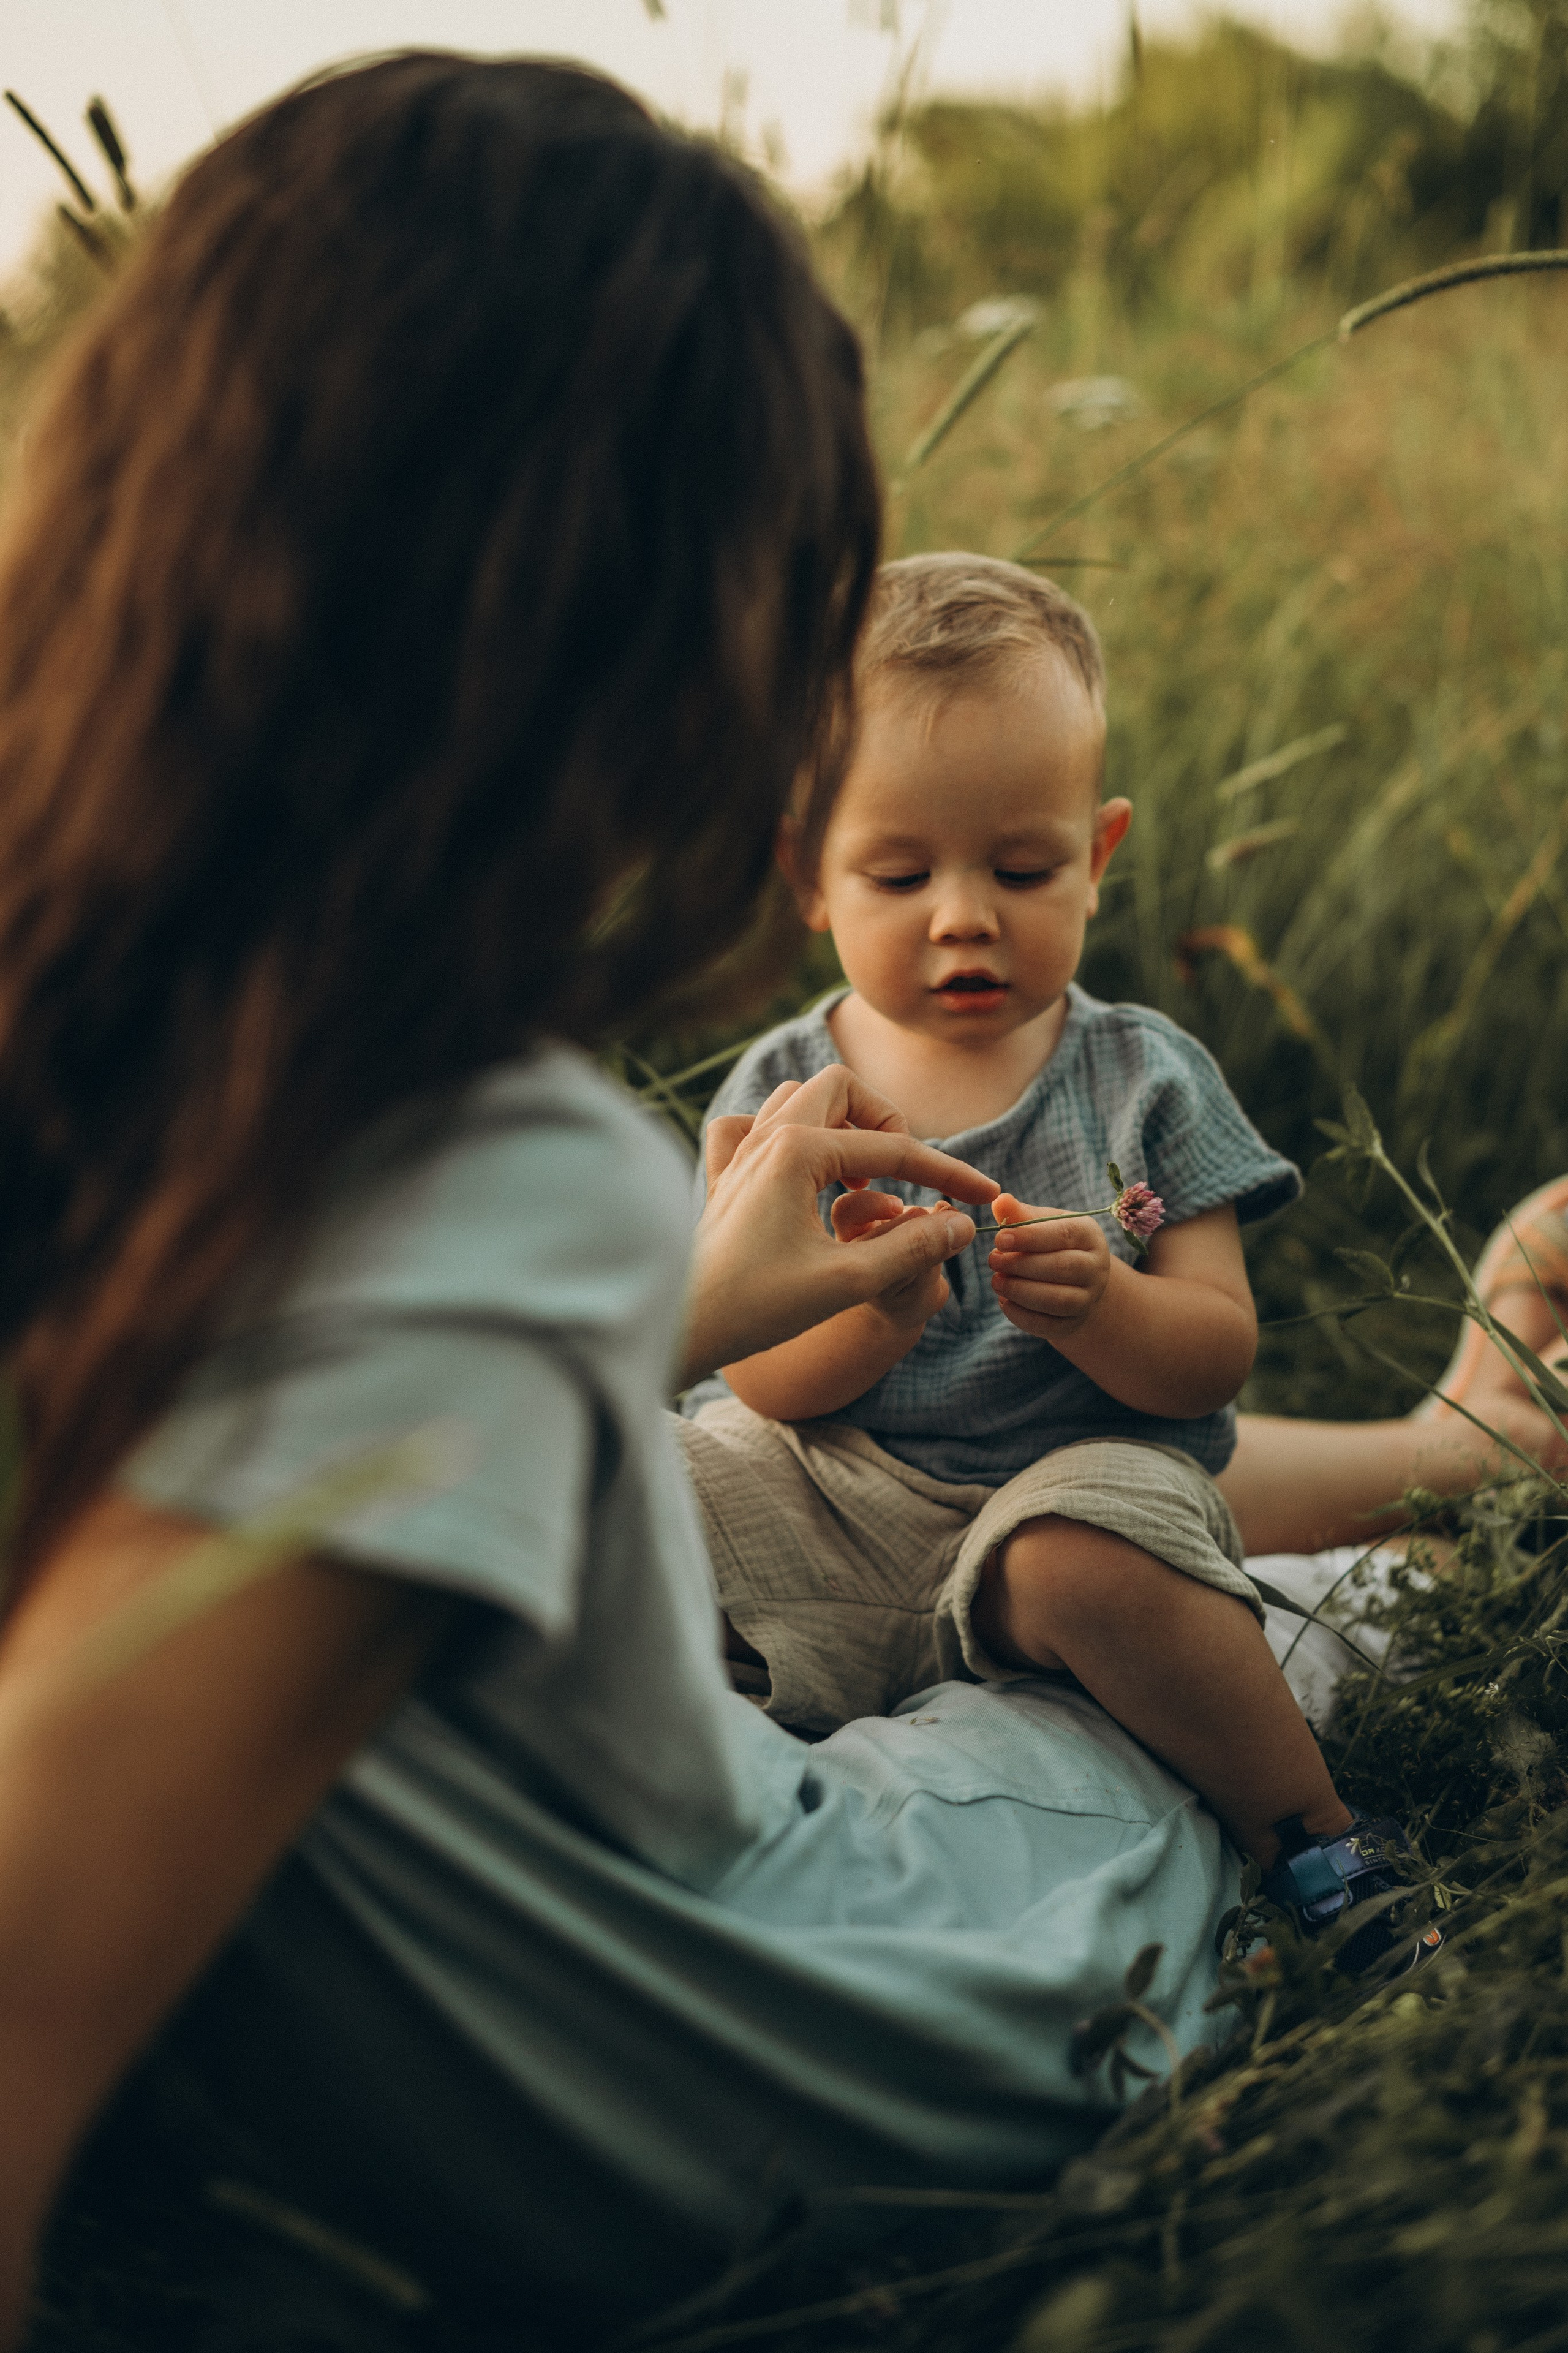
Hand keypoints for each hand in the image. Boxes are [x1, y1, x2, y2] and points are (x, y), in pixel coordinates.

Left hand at [681, 1065, 995, 1386]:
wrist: (679, 1329)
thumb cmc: (756, 1307)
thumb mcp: (848, 1282)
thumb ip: (912, 1248)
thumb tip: (962, 1224)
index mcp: (796, 1151)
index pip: (893, 1149)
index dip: (947, 1173)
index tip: (984, 1198)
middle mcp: (764, 1137)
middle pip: (842, 1089)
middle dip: (886, 1121)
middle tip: (904, 1173)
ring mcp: (738, 1153)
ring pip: (797, 1099)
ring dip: (838, 1124)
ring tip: (859, 1179)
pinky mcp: (722, 1176)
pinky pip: (748, 1127)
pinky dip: (780, 1134)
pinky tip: (798, 1174)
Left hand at [988, 1189, 1111, 1337]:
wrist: (1075, 1281)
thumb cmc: (1052, 1243)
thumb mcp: (1042, 1223)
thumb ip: (1020, 1214)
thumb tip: (999, 1201)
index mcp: (1089, 1235)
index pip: (1064, 1234)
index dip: (1030, 1237)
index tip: (1000, 1239)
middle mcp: (1096, 1267)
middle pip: (1061, 1267)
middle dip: (1021, 1265)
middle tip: (993, 1260)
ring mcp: (1088, 1299)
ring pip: (1056, 1300)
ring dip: (1020, 1291)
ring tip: (996, 1281)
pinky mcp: (1073, 1323)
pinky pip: (1048, 1325)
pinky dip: (1021, 1316)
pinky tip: (1004, 1302)